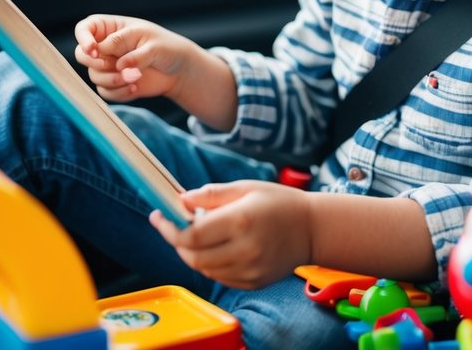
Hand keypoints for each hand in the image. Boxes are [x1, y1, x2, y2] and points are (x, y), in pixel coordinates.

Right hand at [73, 14, 195, 102]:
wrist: (177, 69)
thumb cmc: (166, 48)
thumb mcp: (153, 45)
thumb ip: (135, 54)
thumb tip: (119, 65)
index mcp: (111, 28)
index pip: (84, 29)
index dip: (84, 39)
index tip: (94, 50)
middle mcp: (105, 47)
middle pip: (82, 55)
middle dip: (97, 63)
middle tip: (117, 66)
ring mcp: (107, 66)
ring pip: (94, 75)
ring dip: (113, 79)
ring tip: (136, 77)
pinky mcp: (113, 84)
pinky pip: (105, 92)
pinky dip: (119, 92)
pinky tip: (135, 87)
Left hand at [149, 181, 312, 289]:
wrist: (313, 229)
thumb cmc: (279, 203)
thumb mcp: (246, 188)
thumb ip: (212, 195)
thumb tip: (181, 200)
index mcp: (241, 221)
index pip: (191, 234)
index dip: (169, 228)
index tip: (158, 217)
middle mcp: (245, 249)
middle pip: (193, 257)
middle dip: (178, 243)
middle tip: (176, 227)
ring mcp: (250, 270)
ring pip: (204, 269)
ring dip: (194, 254)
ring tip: (204, 234)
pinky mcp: (254, 283)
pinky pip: (220, 277)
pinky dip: (211, 264)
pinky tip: (220, 248)